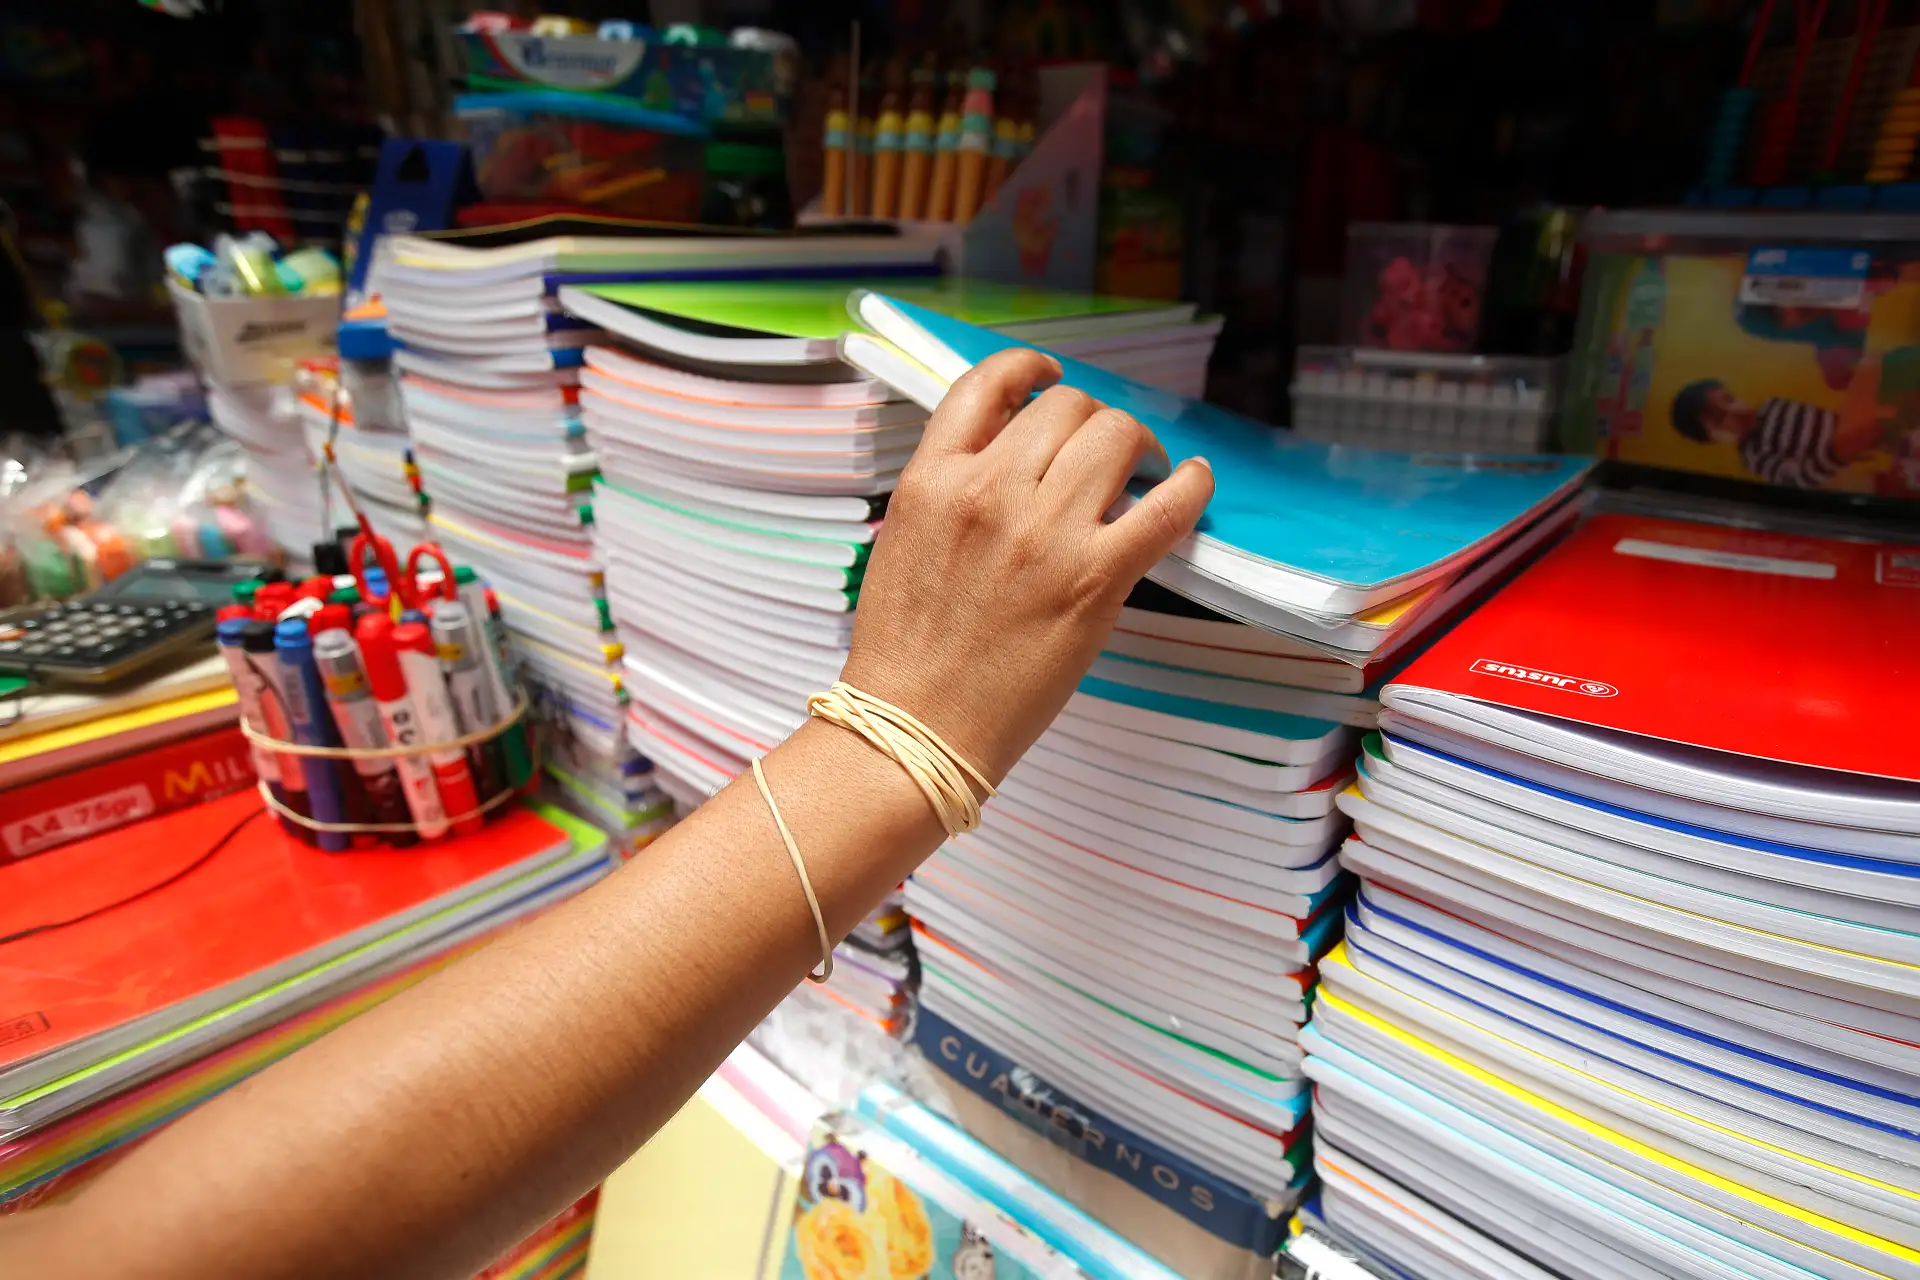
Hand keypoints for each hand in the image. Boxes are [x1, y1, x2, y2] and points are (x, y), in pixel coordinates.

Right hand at [839, 348, 1214, 783]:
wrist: (914, 727)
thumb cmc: (906, 653)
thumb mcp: (905, 541)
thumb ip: (950, 490)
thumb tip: (1006, 458)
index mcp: (933, 481)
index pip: (989, 384)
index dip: (1031, 369)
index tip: (1051, 378)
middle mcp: (990, 493)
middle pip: (1066, 408)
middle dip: (1091, 420)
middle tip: (1103, 451)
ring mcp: (1045, 535)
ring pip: (1116, 437)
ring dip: (1138, 445)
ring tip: (1144, 470)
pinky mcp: (1094, 579)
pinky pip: (1165, 506)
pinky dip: (1190, 485)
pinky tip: (1192, 481)